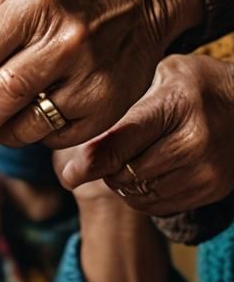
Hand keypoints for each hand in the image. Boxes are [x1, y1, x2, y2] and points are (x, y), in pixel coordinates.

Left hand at [56, 53, 233, 216]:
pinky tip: (147, 172)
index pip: (118, 145)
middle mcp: (192, 144)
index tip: (69, 174)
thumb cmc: (197, 85)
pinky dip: (142, 195)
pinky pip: (158, 206)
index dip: (87, 164)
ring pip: (138, 195)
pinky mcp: (211, 190)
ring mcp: (204, 172)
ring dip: (123, 183)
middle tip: (107, 153)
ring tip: (130, 160)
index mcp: (173, 108)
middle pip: (124, 175)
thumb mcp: (162, 74)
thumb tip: (83, 141)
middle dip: (105, 168)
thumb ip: (126, 104)